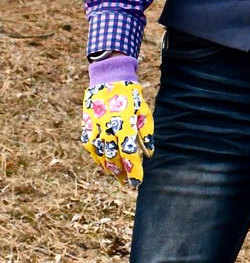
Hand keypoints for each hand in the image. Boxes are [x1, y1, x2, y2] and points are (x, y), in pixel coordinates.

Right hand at [81, 58, 154, 187]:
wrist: (108, 78)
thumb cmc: (131, 95)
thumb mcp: (143, 112)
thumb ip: (146, 135)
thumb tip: (149, 155)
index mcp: (123, 126)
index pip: (129, 155)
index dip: (133, 171)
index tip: (138, 182)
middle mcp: (107, 130)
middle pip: (114, 160)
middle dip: (122, 174)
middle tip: (130, 184)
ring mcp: (94, 129)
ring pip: (101, 157)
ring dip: (110, 169)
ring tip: (118, 178)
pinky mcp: (86, 127)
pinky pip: (90, 148)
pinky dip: (98, 159)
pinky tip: (104, 165)